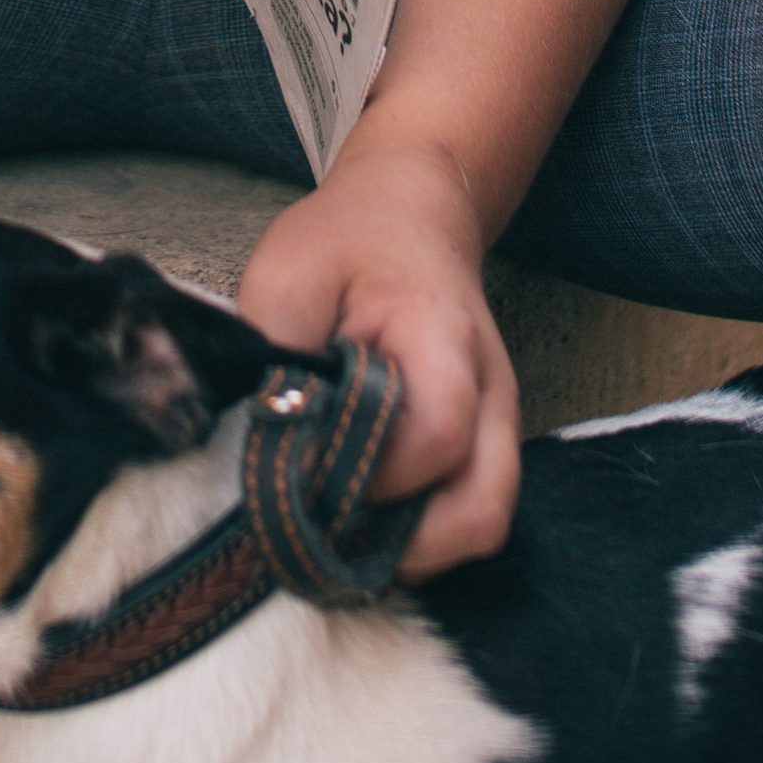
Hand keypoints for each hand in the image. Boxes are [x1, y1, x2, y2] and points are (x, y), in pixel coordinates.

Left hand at [235, 117, 519, 581]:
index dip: (369, 476)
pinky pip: (471, 515)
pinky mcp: (485, 445)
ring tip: (342, 528)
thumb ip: (276, 356)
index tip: (306, 467)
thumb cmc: (346, 242)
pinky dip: (423, 534)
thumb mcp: (287, 273)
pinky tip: (365, 513)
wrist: (410, 214)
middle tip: (323, 527)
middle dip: (398, 545)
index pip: (434, 437)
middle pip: (480, 513)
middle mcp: (490, 393)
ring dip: (414, 549)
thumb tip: (265, 445)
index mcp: (442, 338)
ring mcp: (497, 425)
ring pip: (483, 527)